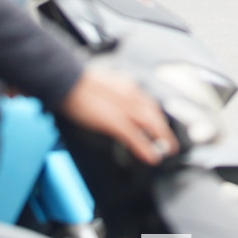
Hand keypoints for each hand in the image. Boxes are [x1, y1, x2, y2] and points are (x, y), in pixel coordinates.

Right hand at [58, 68, 177, 164]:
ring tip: (168, 150)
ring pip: (152, 125)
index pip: (149, 103)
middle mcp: (132, 96)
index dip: (158, 116)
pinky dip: (146, 148)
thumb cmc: (77, 83)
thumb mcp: (102, 85)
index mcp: (128, 86)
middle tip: (171, 142)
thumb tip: (113, 106)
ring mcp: (125, 109)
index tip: (161, 124)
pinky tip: (151, 157)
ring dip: (163, 139)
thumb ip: (113, 94)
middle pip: (155, 114)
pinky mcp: (116, 121)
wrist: (66, 80)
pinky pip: (136, 137)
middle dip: (165, 129)